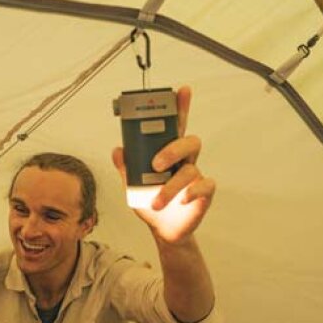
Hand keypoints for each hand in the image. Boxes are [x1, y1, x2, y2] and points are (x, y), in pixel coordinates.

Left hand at [112, 85, 216, 244]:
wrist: (163, 231)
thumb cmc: (150, 204)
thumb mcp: (132, 186)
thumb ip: (126, 168)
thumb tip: (118, 150)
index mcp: (168, 153)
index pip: (176, 126)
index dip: (181, 107)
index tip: (182, 91)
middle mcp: (185, 161)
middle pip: (189, 141)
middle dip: (173, 149)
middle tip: (156, 164)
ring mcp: (195, 177)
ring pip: (190, 170)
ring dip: (170, 186)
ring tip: (156, 201)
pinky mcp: (203, 194)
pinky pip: (205, 186)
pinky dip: (192, 192)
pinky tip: (182, 200)